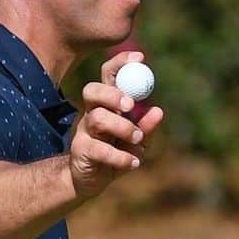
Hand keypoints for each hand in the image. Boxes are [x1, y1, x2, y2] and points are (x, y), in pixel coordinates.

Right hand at [68, 50, 163, 199]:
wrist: (91, 180)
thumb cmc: (115, 154)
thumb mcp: (136, 141)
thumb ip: (145, 126)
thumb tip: (158, 110)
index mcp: (107, 105)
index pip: (108, 76)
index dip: (120, 63)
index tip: (140, 58)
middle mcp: (93, 113)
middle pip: (93, 90)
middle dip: (112, 94)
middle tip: (130, 105)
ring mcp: (84, 131)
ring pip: (97, 118)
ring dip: (122, 127)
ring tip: (137, 139)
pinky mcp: (81, 151)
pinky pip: (99, 149)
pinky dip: (120, 157)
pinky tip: (132, 163)